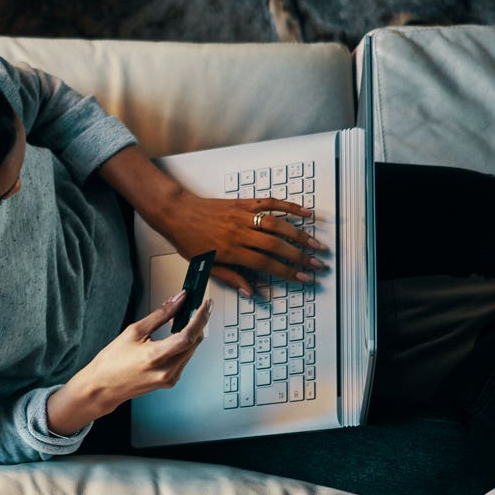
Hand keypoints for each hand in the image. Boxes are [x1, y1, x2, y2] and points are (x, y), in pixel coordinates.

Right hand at [52, 290, 210, 429]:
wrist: (103, 387)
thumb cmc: (112, 361)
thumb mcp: (133, 332)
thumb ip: (160, 315)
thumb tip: (177, 301)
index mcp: (155, 357)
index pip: (188, 336)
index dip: (200, 318)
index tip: (205, 305)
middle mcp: (166, 371)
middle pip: (194, 342)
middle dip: (199, 323)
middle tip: (197, 306)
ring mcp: (170, 379)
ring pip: (191, 350)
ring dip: (192, 333)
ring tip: (185, 319)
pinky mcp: (170, 382)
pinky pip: (184, 359)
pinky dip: (184, 345)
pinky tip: (176, 336)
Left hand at [153, 192, 327, 296]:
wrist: (176, 212)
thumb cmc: (188, 239)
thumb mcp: (205, 265)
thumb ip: (230, 277)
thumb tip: (250, 292)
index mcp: (231, 251)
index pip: (266, 264)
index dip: (287, 272)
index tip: (304, 278)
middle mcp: (240, 233)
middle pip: (276, 246)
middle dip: (300, 257)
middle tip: (317, 264)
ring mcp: (243, 216)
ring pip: (277, 225)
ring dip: (299, 235)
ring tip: (315, 245)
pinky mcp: (243, 203)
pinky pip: (270, 203)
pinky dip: (289, 207)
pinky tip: (304, 212)